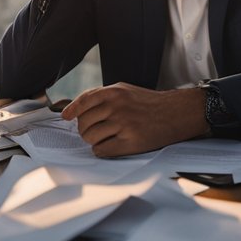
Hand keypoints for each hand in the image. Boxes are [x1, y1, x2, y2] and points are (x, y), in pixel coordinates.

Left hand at [60, 82, 207, 156]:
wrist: (175, 114)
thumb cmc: (148, 103)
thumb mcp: (124, 90)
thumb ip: (101, 96)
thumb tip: (75, 107)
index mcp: (114, 92)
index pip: (83, 102)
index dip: (72, 110)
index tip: (66, 117)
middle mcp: (117, 107)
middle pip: (84, 123)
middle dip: (85, 129)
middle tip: (94, 131)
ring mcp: (123, 125)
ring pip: (91, 138)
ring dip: (93, 141)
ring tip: (104, 138)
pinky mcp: (130, 142)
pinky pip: (102, 150)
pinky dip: (101, 150)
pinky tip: (109, 146)